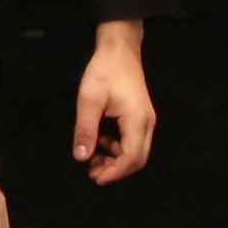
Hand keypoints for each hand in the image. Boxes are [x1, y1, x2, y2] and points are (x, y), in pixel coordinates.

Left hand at [72, 22, 157, 182]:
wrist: (120, 49)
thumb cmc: (104, 71)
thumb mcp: (89, 99)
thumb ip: (85, 129)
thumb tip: (81, 158)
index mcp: (136, 120)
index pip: (131, 156)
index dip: (115, 172)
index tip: (96, 178)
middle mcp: (147, 123)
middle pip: (139, 159)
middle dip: (117, 170)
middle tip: (94, 174)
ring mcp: (146, 120)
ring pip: (137, 151)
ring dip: (117, 160)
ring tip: (94, 160)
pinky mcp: (141, 116)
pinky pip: (135, 141)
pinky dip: (119, 148)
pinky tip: (102, 143)